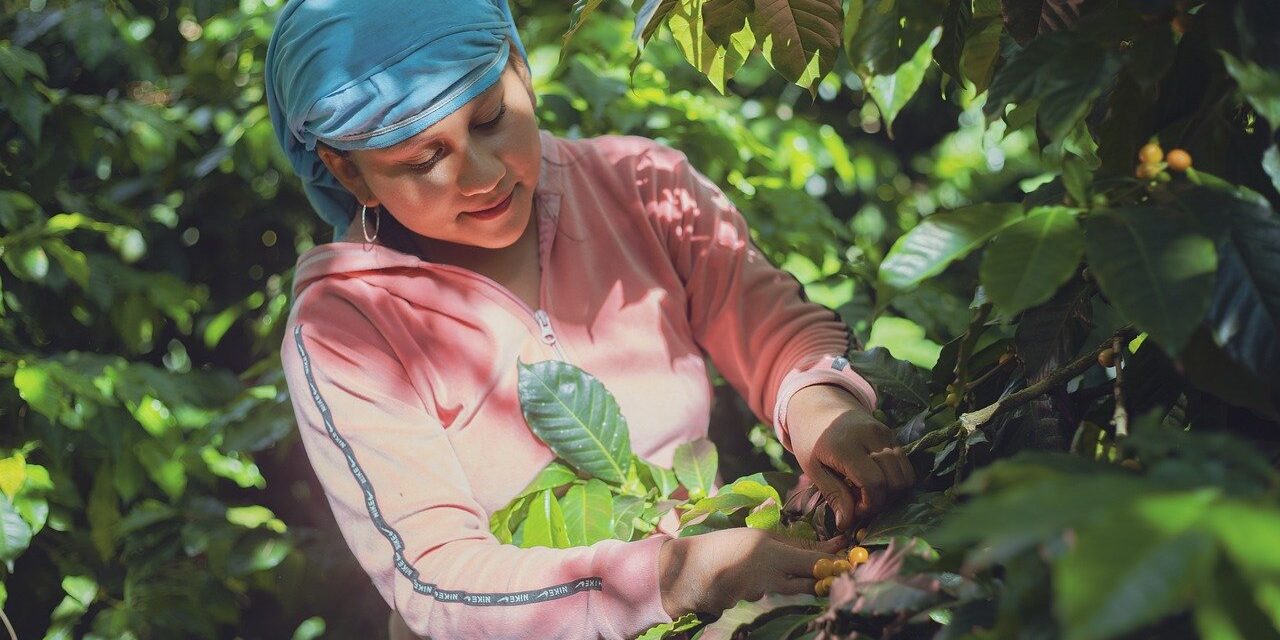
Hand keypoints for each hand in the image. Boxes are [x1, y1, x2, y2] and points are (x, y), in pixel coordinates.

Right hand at [657, 529, 847, 617]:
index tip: (852, 557)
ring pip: (793, 590)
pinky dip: (773, 590)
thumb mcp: (756, 537)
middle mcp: (769, 576)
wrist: (686, 572)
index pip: (814, 561)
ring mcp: (760, 594)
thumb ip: (788, 543)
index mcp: (770, 552)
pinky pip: (772, 597)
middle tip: (841, 570)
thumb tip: (823, 547)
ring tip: (800, 572)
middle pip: (811, 582)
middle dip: (827, 577)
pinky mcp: (752, 606)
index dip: (836, 562)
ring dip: (801, 583)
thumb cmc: (723, 546)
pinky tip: (759, 581)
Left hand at [786, 385, 914, 529]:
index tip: (855, 510)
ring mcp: (885, 433)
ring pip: (906, 474)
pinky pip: (905, 464)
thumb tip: (847, 524)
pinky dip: (896, 480)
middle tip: (862, 503)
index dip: (869, 505)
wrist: (819, 407)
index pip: (874, 483)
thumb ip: (833, 494)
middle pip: (894, 481)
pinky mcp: (892, 434)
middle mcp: (871, 436)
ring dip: (892, 492)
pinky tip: (876, 481)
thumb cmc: (811, 440)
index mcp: (846, 445)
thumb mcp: (813, 469)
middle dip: (882, 501)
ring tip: (868, 492)